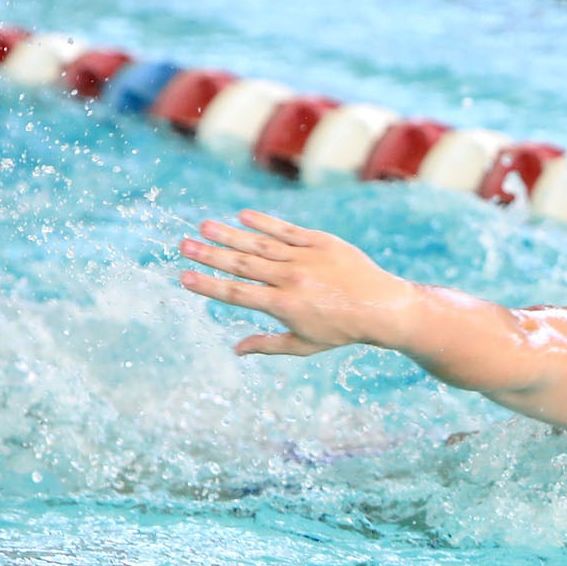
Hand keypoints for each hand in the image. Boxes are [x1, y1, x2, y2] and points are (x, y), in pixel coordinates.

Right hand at [179, 211, 417, 355]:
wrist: (383, 307)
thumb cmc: (342, 330)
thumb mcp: (304, 345)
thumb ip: (267, 344)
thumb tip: (235, 350)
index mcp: (285, 306)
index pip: (238, 294)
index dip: (209, 286)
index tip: (184, 277)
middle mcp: (292, 280)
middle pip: (243, 265)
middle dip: (211, 255)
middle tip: (183, 245)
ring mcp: (307, 258)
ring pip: (261, 244)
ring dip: (230, 234)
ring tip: (203, 226)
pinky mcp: (322, 242)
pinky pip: (288, 230)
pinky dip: (265, 222)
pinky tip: (243, 215)